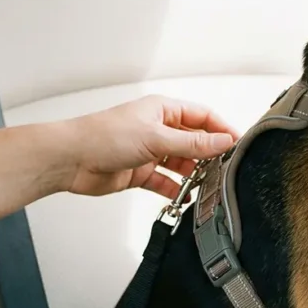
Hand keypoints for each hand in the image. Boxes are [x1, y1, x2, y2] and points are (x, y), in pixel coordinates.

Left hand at [60, 96, 238, 197]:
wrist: (71, 160)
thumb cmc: (103, 136)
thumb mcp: (156, 138)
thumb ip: (193, 144)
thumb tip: (223, 141)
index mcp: (163, 110)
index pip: (202, 116)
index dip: (221, 129)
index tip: (237, 144)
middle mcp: (158, 129)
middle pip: (194, 141)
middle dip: (209, 155)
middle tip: (223, 169)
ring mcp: (150, 151)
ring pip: (182, 163)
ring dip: (193, 174)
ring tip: (206, 185)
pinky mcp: (141, 172)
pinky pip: (166, 182)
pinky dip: (177, 189)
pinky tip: (186, 197)